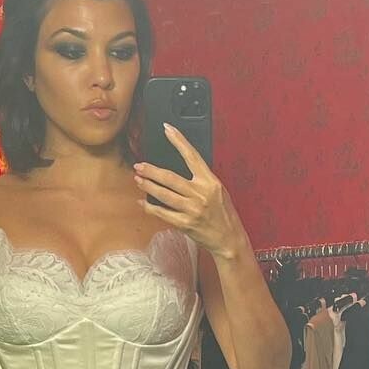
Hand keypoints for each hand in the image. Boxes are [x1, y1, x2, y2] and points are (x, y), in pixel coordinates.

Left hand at [133, 125, 246, 261]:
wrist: (229, 238)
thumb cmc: (223, 214)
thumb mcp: (218, 191)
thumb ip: (201, 179)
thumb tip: (181, 168)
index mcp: (210, 182)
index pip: (192, 156)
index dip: (178, 141)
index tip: (167, 129)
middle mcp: (201, 194)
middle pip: (170, 177)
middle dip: (151, 170)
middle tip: (139, 165)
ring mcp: (192, 209)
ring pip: (163, 194)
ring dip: (148, 186)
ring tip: (138, 180)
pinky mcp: (185, 224)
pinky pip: (162, 213)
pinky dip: (150, 207)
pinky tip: (142, 203)